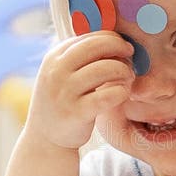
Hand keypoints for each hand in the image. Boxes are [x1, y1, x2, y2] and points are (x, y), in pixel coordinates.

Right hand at [25, 32, 134, 149]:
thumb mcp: (62, 73)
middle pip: (97, 46)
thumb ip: (80, 57)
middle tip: (130, 59)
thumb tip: (114, 39)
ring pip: (106, 69)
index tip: (123, 48)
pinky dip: (122, 91)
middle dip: (120, 49)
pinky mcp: (77, 113)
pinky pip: (109, 95)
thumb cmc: (62, 101)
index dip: (112, 39)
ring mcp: (65, 92)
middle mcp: (57, 71)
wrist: (45, 138)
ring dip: (124, 71)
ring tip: (127, 79)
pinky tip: (122, 94)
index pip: (89, 37)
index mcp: (55, 57)